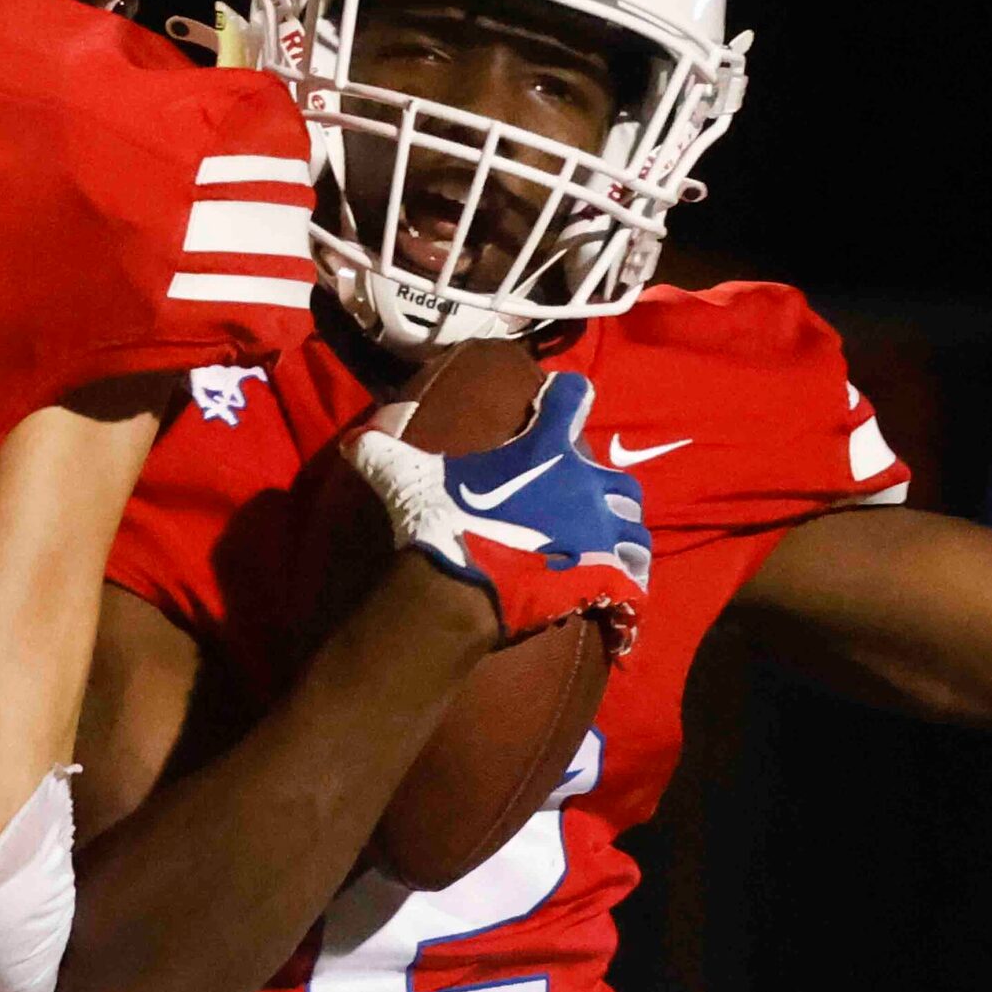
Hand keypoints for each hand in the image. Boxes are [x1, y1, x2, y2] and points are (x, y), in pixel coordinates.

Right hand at [343, 371, 650, 649]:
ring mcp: (602, 534)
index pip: (572, 400)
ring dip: (623, 534)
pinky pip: (635, 582)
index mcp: (546, 448)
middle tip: (583, 499)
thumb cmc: (441, 523)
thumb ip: (384, 450)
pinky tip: (617, 596)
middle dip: (602, 486)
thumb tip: (356, 440)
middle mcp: (586, 484)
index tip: (567, 395)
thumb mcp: (405, 477)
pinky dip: (628, 589)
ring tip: (608, 546)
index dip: (568, 396)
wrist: (460, 591)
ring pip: (634, 527)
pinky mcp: (606, 580)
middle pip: (616, 475)